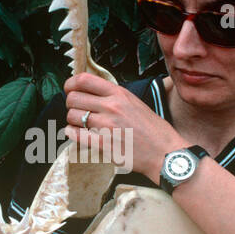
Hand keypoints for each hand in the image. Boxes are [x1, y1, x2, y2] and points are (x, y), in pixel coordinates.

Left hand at [62, 72, 184, 178]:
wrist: (164, 153)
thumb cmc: (153, 130)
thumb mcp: (135, 103)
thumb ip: (114, 96)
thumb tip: (90, 92)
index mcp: (119, 94)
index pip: (84, 80)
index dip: (71, 84)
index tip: (70, 89)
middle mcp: (111, 107)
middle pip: (73, 98)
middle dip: (71, 104)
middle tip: (77, 110)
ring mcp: (106, 126)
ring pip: (72, 116)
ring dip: (73, 120)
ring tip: (81, 124)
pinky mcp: (102, 144)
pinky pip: (75, 134)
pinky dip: (71, 133)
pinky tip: (77, 133)